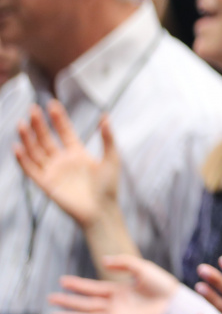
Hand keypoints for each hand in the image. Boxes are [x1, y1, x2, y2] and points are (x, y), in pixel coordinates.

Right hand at [15, 105, 118, 228]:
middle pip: (47, 139)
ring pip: (36, 152)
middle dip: (40, 124)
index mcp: (77, 153)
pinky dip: (23, 160)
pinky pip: (31, 170)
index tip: (52, 103)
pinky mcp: (46, 184)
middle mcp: (63, 160)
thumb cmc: (109, 186)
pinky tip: (17, 147)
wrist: (101, 210)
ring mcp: (53, 171)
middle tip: (33, 108)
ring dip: (28, 138)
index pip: (64, 131)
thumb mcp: (111, 158)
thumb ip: (107, 138)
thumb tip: (105, 116)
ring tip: (22, 123)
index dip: (58, 118)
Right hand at [48, 255, 177, 313]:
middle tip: (50, 298)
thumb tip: (103, 260)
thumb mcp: (143, 268)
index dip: (78, 285)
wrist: (175, 302)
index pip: (93, 288)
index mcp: (118, 290)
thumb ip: (124, 262)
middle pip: (86, 303)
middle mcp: (114, 305)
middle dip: (68, 301)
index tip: (62, 280)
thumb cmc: (163, 285)